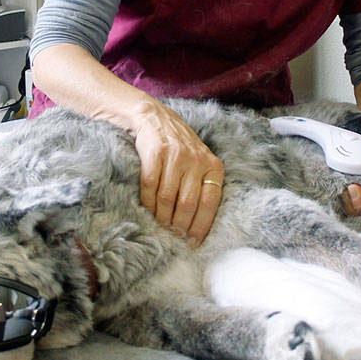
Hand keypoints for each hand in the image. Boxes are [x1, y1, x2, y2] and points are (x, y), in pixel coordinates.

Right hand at [132, 103, 224, 246]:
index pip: (210, 202)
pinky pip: (150, 186)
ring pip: (168, 197)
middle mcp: (197, 160)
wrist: (153, 117)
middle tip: (174, 237)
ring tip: (160, 226)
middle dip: (180, 226)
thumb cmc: (178, 147)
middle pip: (188, 203)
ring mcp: (175, 155)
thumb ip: (201, 186)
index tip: (193, 242)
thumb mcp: (198, 162)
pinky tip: (148, 210)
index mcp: (212, 165)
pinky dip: (148, 203)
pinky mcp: (154, 153)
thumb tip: (196, 226)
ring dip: (162, 217)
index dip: (201, 226)